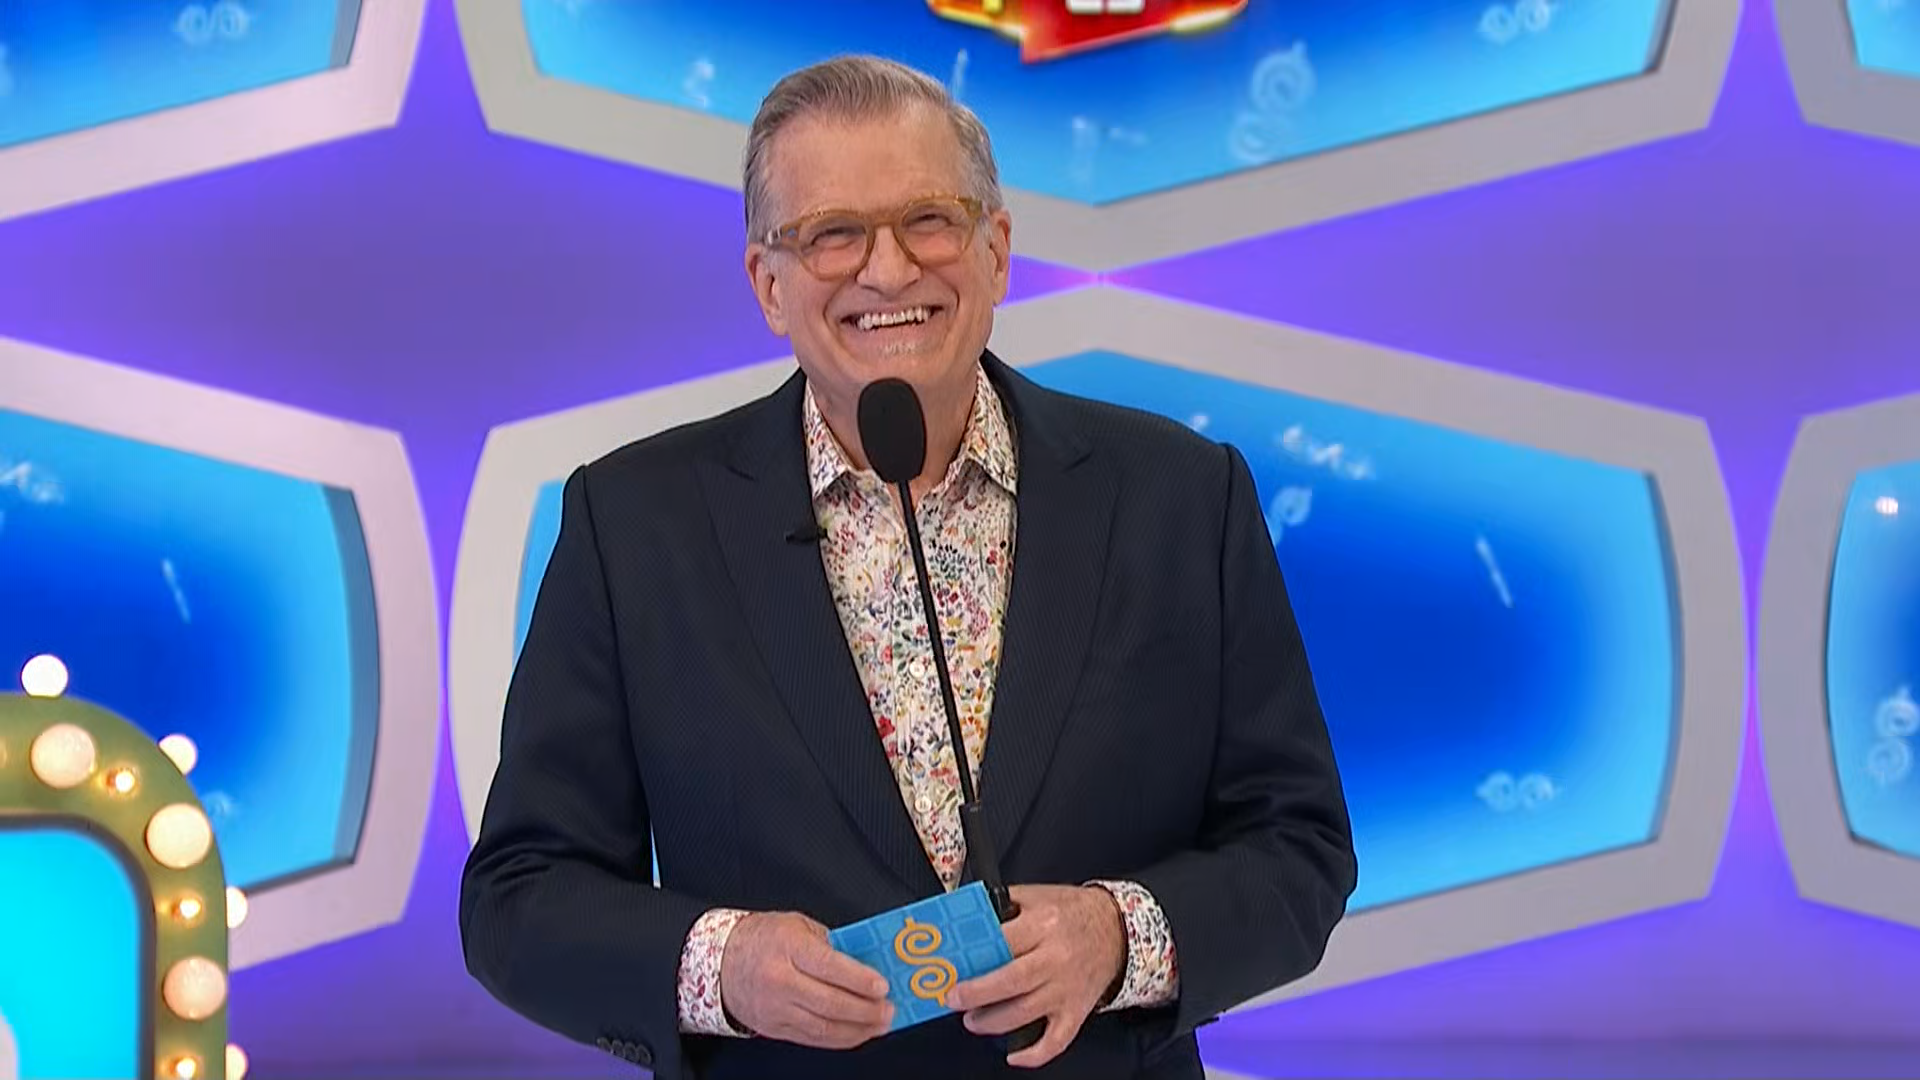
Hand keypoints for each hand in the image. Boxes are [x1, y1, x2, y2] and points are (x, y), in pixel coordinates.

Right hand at [719, 911, 894, 1048]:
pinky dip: (839, 1039)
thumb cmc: (762, 938)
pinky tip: (857, 1034)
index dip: (859, 979)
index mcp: (788, 948)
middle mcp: (780, 980)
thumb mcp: (797, 926)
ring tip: (880, 1024)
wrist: (720, 962)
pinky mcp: (775, 1028)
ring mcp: (776, 1008)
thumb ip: (830, 943)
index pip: (829, 967)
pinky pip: (812, 1038)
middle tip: (889, 1009)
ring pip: (823, 1026)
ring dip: (858, 1029)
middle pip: (830, 1003)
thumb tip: (865, 962)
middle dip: (866, 1010)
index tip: (883, 986)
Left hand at [945, 885, 1125, 1068]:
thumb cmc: (1073, 912)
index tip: (953, 967)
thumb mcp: (1038, 895)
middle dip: (977, 994)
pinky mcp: (1076, 1010)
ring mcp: (1067, 988)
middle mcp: (1056, 958)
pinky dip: (1034, 1054)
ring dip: (993, 1022)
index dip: (975, 957)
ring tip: (973, 1021)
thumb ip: (1004, 905)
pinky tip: (1014, 1055)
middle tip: (954, 1000)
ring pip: (1026, 1012)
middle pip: (1012, 981)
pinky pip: (1057, 1040)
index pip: (1003, 943)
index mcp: (1044, 925)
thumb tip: (969, 920)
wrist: (1117, 929)